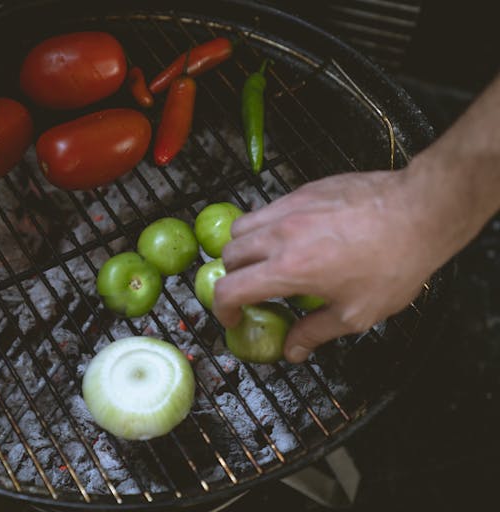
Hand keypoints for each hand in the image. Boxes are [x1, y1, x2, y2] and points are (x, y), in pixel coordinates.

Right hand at [213, 169, 447, 362]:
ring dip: (244, 248)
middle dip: (233, 277)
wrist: (420, 212)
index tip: (234, 317)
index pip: (229, 289)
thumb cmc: (393, 264)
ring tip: (265, 260)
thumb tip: (293, 350)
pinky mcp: (303, 190)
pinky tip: (293, 237)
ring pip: (242, 227)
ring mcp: (289, 208)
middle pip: (228, 255)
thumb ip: (315, 332)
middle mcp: (279, 236)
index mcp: (287, 270)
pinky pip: (268, 208)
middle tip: (253, 290)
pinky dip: (267, 227)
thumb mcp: (356, 313)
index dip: (223, 309)